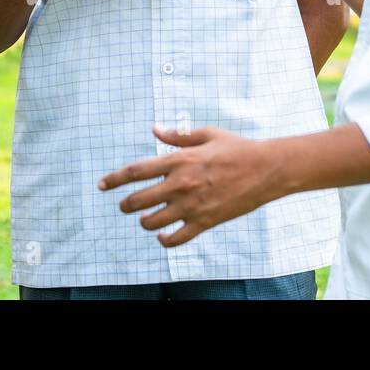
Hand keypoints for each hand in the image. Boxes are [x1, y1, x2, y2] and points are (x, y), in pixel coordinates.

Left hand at [98, 126, 281, 247]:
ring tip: (145, 217)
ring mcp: (192, 206)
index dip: (113, 179)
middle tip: (124, 204)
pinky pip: (175, 239)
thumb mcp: (207, 134)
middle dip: (125, 204)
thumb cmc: (237, 148)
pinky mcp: (205, 222)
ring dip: (143, 221)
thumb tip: (155, 129)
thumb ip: (178, 136)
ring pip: (152, 221)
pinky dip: (164, 240)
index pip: (135, 171)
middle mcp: (180, 184)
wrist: (267, 170)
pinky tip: (162, 235)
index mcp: (179, 160)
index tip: (101, 185)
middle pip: (137, 199)